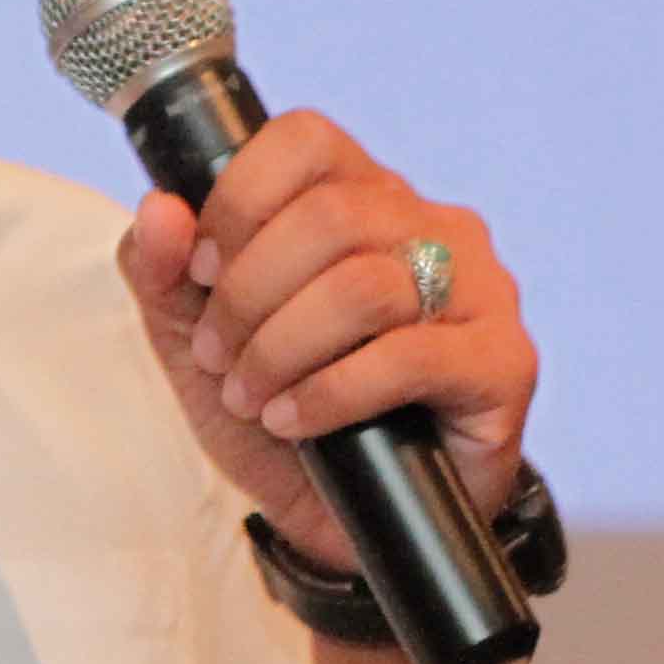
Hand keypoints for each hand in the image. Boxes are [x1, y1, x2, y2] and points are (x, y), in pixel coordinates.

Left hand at [114, 113, 536, 570]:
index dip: (239, 200)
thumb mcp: (196, 341)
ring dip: (283, 347)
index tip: (201, 271)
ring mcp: (479, 290)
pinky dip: (330, 393)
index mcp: (363, 196)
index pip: (306, 140)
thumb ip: (164, 272)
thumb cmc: (278, 413)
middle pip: (329, 216)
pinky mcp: (503, 363)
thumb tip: (159, 209)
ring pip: (365, 286)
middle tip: (219, 356)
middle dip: (248, 294)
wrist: (339, 523)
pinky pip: (409, 357)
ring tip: (253, 396)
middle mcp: (431, 226)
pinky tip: (295, 421)